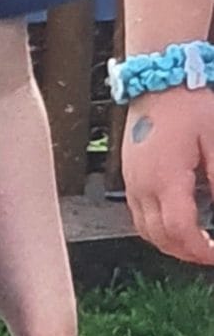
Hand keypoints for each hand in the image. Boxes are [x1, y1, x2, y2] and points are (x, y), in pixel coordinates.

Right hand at [121, 88, 213, 265]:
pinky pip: (138, 215)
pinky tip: (176, 221)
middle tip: (209, 253)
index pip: (179, 230)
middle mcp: (142, 186)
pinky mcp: (130, 176)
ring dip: (169, 243)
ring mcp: (132, 182)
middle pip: (158, 237)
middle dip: (185, 252)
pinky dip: (156, 228)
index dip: (200, 250)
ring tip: (194, 242)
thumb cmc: (190, 105)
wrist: (159, 82)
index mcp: (166, 179)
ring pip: (144, 230)